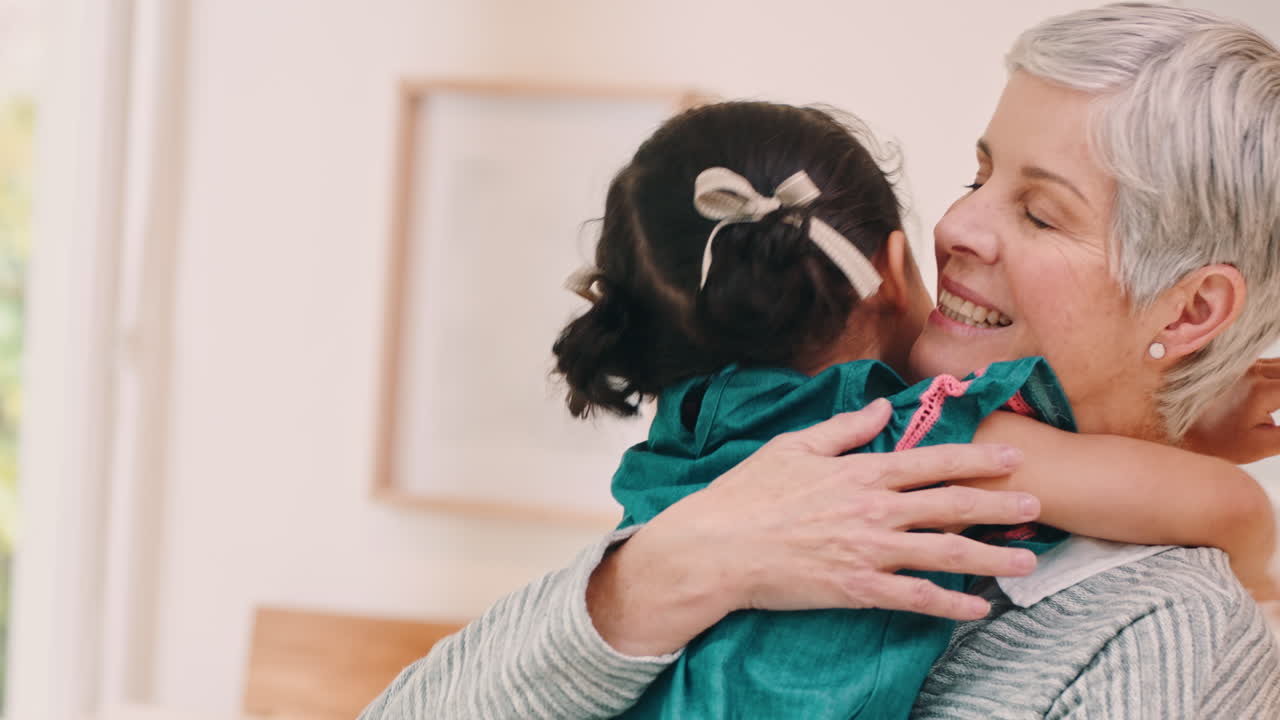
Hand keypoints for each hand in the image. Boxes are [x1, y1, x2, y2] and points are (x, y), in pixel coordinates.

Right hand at [586, 399, 1040, 656]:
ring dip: (993, 556)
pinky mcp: (858, 589)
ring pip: (946, 553)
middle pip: (952, 506)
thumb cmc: (748, 494)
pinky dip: (951, 605)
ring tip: (1028, 561)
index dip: (978, 460)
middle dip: (1000, 506)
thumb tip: (881, 406)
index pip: (933, 462)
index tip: (1012, 460)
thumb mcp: (793, 446)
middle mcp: (875, 509)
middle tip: (1037, 507)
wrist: (717, 548)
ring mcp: (870, 551)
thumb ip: (843, 428)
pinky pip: (916, 598)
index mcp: (861, 471)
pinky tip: (979, 608)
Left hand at [1185, 358, 1279, 464]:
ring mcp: (1246, 365)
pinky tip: (1275, 398)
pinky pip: (1275, 364)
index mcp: (1262, 390)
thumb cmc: (1217, 442)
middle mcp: (1255, 370)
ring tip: (1273, 408)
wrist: (1177, 429)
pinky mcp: (1242, 365)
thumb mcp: (1261, 445)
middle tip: (1277, 411)